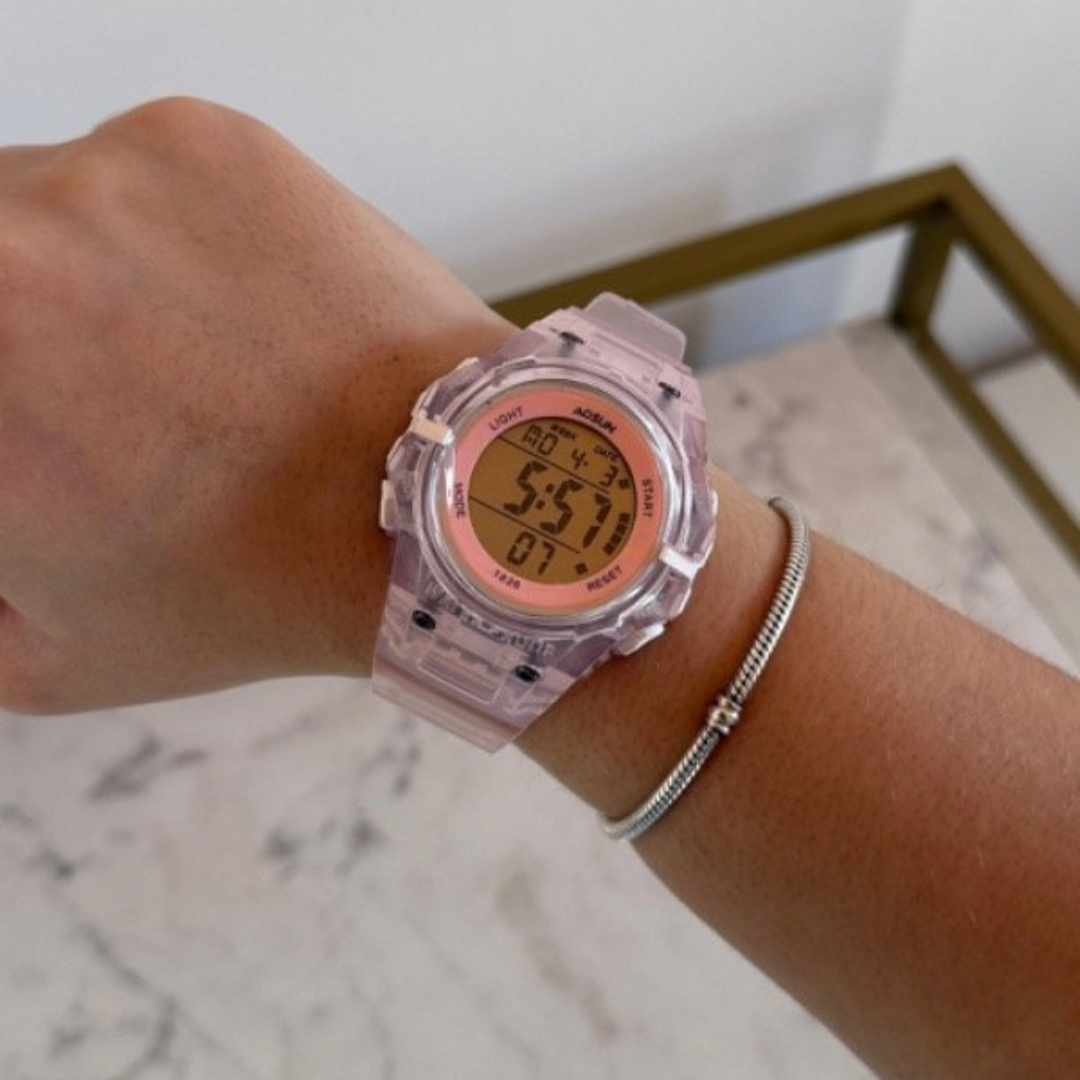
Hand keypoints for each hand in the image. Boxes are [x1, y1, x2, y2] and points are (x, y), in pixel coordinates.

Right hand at [0, 97, 511, 713]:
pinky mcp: (190, 141)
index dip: (5, 421)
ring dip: (65, 270)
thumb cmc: (259, 589)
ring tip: (168, 351)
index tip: (33, 428)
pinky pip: (125, 173)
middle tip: (82, 382)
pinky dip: (155, 231)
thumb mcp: (48, 656)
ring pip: (27, 207)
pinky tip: (230, 308)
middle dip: (9, 331)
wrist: (421, 507)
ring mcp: (95, 187)